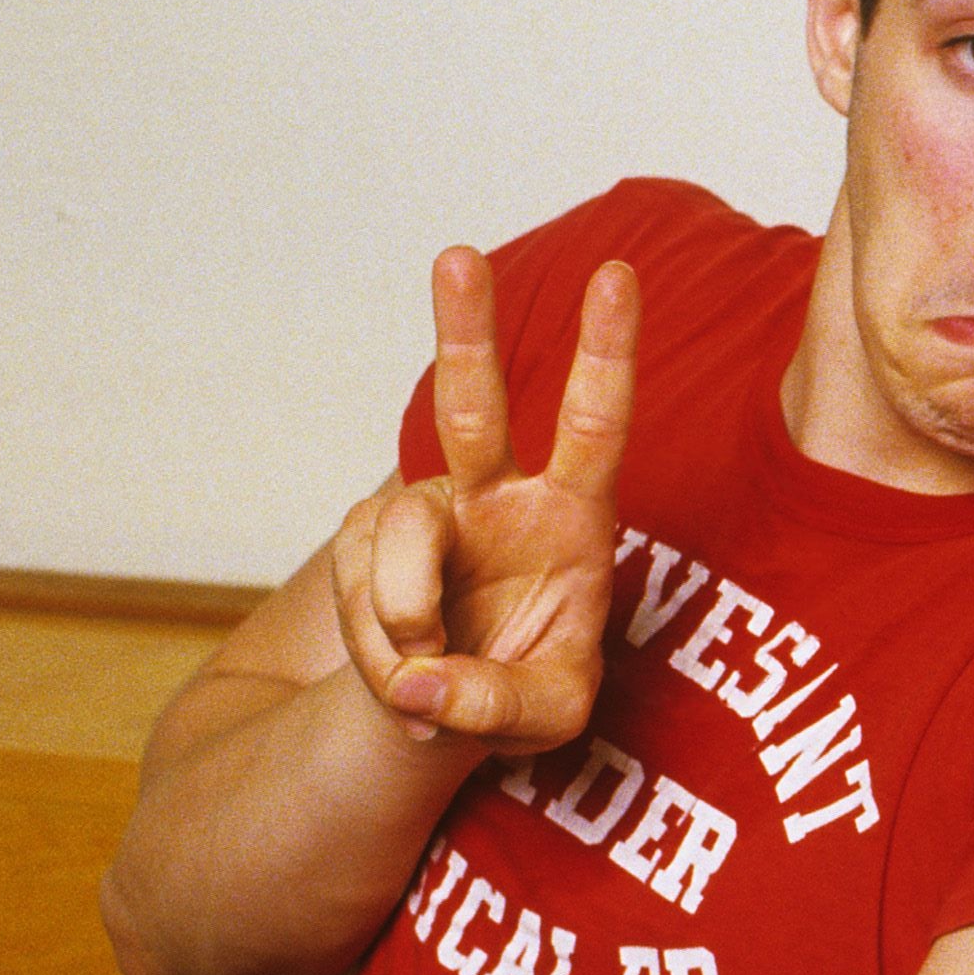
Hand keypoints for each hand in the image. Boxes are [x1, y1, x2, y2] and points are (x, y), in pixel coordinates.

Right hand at [328, 243, 637, 751]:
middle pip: (473, 405)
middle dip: (464, 329)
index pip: (596, 423)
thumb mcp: (546, 718)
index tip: (616, 274)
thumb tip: (423, 681)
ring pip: (400, 535)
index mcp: (573, 516)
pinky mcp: (364, 540)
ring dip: (405, 615)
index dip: (606, 351)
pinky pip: (357, 585)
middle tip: (456, 256)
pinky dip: (375, 643)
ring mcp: (427, 512)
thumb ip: (499, 704)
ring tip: (423, 678)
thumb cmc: (523, 691)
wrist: (447, 707)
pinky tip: (398, 672)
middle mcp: (498, 495)